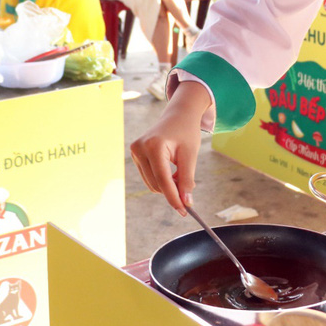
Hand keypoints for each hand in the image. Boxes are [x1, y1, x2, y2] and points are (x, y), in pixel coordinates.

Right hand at [130, 82, 211, 212]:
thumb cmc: (186, 132)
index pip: (163, 179)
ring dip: (167, 185)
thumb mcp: (190, 155)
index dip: (174, 197)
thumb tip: (186, 202)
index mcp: (154, 145)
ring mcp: (135, 151)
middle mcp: (140, 148)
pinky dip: (161, 180)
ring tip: (179, 173)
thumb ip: (187, 179)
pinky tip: (170, 169)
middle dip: (173, 191)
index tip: (184, 210)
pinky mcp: (135, 154)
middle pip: (156, 184)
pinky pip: (148, 177)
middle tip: (188, 191)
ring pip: (152, 184)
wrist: (178, 114)